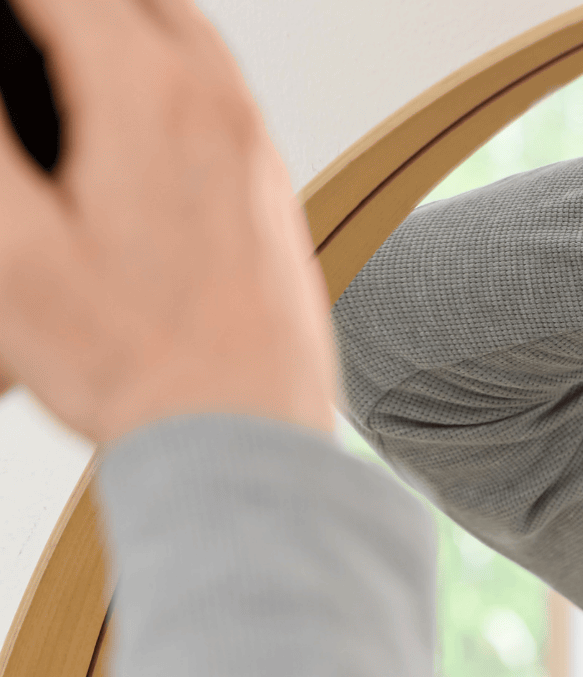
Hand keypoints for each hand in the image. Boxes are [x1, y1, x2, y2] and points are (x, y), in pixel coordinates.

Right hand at [0, 0, 336, 445]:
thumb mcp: (12, 248)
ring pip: (180, 29)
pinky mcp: (270, 190)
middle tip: (20, 26)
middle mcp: (218, 106)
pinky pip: (216, 87)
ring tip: (52, 34)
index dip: (11, 6)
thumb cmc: (137, 364)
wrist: (243, 440)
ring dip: (113, 16)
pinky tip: (121, 93)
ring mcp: (254, 148)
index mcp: (149, 96)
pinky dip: (160, 61)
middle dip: (62, 5)